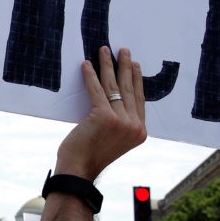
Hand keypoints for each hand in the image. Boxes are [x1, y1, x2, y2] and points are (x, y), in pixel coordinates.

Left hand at [54, 46, 146, 180]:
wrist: (79, 169)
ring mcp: (121, 121)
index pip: (139, 99)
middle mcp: (134, 126)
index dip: (136, 80)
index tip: (134, 65)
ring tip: (104, 50)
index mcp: (140, 132)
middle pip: (129, 89)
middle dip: (125, 66)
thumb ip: (121, 124)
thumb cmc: (91, 156)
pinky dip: (90, 75)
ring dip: (108, 65)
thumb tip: (115, 101)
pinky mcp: (104, 116)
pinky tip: (87, 64)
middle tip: (124, 50)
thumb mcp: (115, 140)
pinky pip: (96, 90)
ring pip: (114, 86)